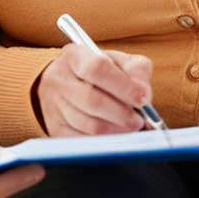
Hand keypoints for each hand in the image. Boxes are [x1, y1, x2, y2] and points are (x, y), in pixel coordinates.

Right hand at [34, 44, 153, 136]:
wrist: (64, 84)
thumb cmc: (98, 72)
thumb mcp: (118, 60)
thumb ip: (136, 70)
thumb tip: (144, 93)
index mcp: (75, 56)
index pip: (97, 68)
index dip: (123, 86)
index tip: (142, 99)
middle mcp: (60, 80)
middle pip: (92, 100)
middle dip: (122, 114)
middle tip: (139, 120)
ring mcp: (55, 106)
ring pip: (89, 125)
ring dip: (117, 130)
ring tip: (131, 127)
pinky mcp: (56, 130)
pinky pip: (84, 141)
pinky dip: (106, 141)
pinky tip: (117, 135)